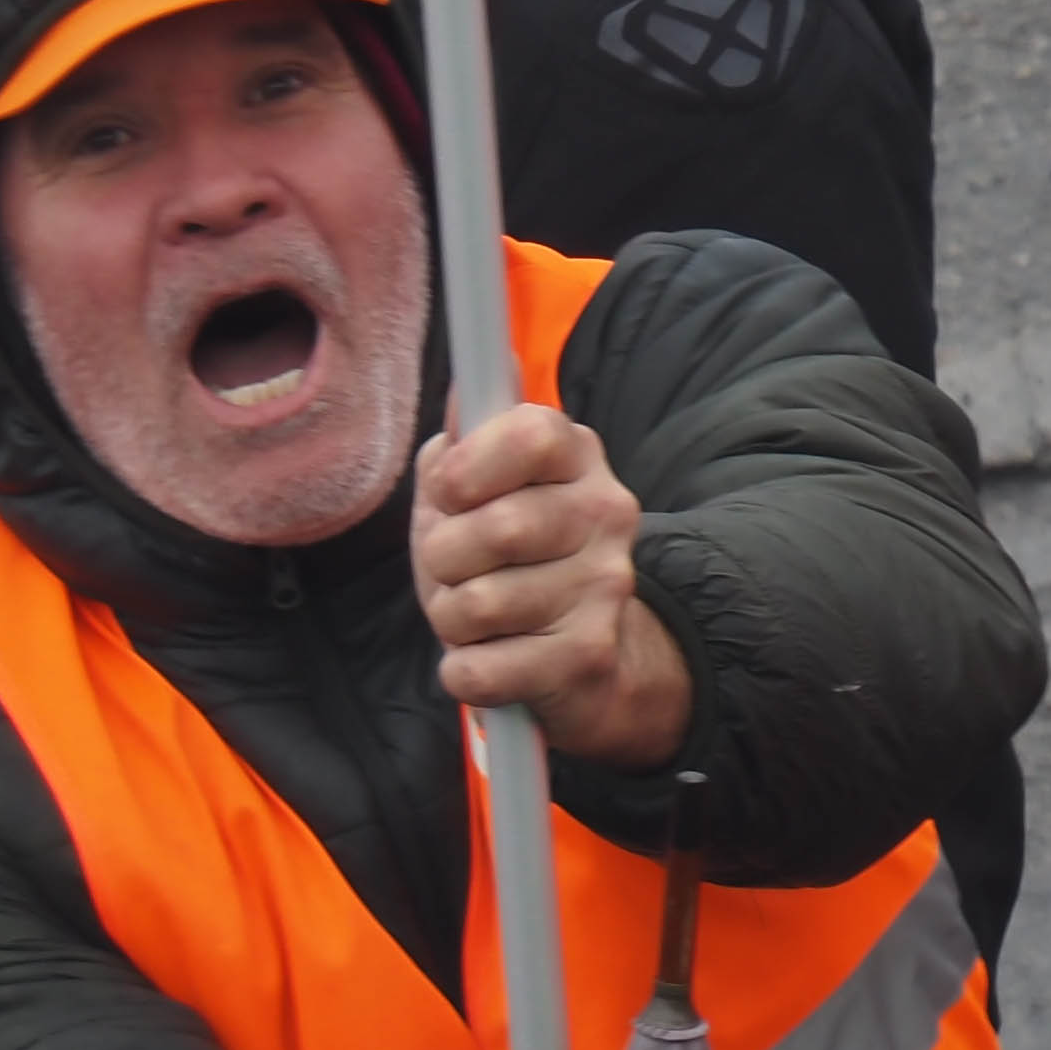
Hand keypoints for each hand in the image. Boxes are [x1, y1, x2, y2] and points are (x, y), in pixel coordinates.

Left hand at [414, 404, 691, 768]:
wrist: (583, 654)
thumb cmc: (509, 560)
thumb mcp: (478, 491)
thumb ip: (464, 440)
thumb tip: (472, 379)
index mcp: (578, 457)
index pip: (530, 435)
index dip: (467, 468)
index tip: (450, 495)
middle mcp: (607, 513)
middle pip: (493, 528)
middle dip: (443, 558)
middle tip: (459, 569)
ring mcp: (605, 587)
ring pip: (475, 605)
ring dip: (450, 618)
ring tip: (478, 616)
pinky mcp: (589, 655)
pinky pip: (478, 669)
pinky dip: (462, 671)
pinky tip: (489, 657)